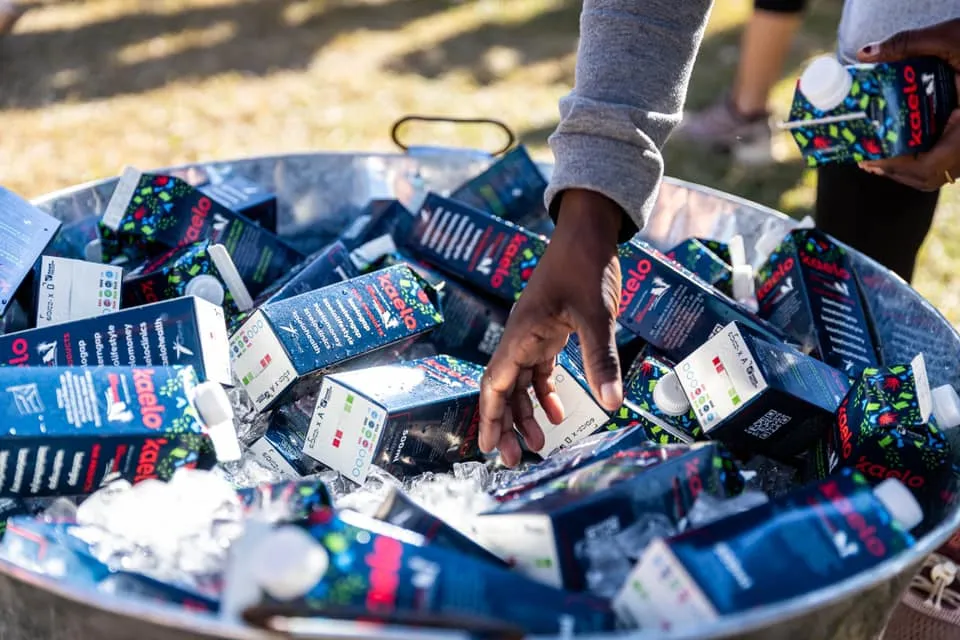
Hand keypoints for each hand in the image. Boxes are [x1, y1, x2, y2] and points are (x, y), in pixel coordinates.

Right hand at [478, 189, 624, 466]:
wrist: (587, 232)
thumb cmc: (584, 266)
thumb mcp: (596, 314)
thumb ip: (601, 358)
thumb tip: (611, 402)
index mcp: (521, 334)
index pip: (495, 384)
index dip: (491, 417)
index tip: (490, 446)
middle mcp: (520, 337)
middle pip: (503, 389)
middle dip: (507, 424)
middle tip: (516, 459)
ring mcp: (533, 334)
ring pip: (519, 383)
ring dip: (526, 413)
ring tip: (539, 443)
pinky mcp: (548, 331)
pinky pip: (538, 370)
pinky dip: (544, 393)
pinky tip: (560, 411)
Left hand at [857, 19, 959, 190]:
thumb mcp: (953, 38)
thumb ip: (910, 42)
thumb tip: (867, 53)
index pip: (930, 164)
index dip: (897, 166)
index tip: (871, 156)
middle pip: (930, 175)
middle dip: (894, 170)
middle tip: (866, 158)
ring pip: (937, 174)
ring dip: (905, 170)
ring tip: (876, 158)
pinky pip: (945, 163)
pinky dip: (920, 161)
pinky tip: (900, 147)